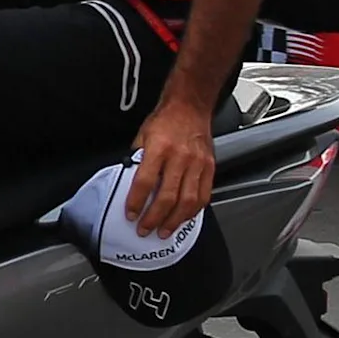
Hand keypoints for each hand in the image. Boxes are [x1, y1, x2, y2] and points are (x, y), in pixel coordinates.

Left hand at [124, 97, 216, 237]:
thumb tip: (128, 183)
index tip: (130, 214)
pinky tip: (183, 218)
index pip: (145, 182)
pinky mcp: (210, 167)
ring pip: (188, 201)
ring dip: (174, 220)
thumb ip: (137, 159)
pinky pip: (204, 195)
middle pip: (167, 196)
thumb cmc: (166, 120)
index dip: (136, 202)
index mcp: (159, 148)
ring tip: (164, 231)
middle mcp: (180, 157)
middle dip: (154, 218)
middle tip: (145, 229)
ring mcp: (197, 163)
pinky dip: (193, 211)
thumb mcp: (143, 135)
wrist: (190, 106)